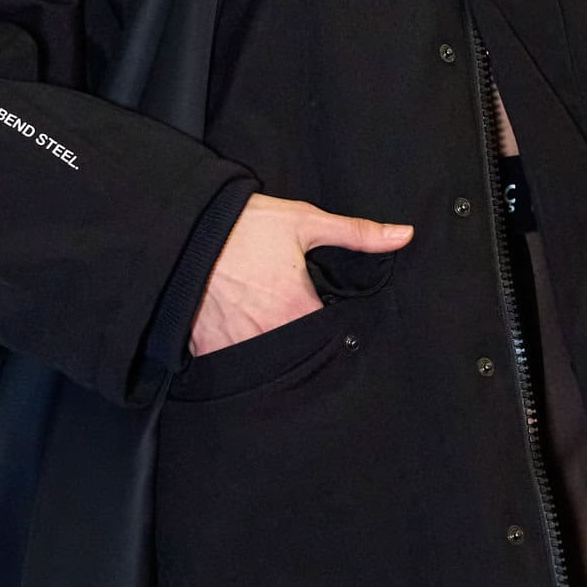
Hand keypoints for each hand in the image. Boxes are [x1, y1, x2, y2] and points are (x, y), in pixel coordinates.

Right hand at [188, 194, 414, 357]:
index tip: (325, 306)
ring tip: (263, 317)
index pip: (333, 329)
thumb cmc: (244, 226)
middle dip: (304, 336)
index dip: (333, 320)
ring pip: (272, 358)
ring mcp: (242, 346)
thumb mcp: (304, 222)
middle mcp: (275, 334)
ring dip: (273, 344)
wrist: (182, 234)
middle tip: (288, 309)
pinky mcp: (213, 352)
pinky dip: (241, 350)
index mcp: (302, 307)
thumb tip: (404, 235)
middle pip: (303, 348)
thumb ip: (357, 233)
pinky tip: (238, 328)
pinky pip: (237, 363)